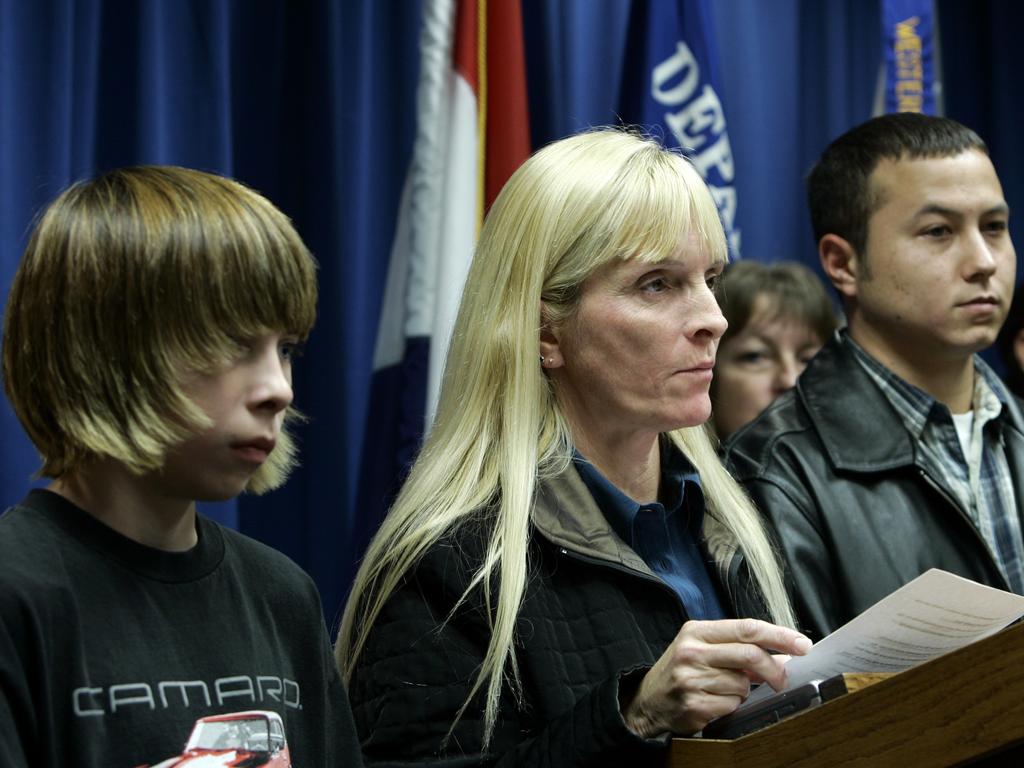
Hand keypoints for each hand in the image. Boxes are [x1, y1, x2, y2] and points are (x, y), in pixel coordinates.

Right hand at [621, 618, 811, 737]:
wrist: (647, 701)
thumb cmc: (681, 670)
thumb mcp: (704, 650)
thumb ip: (739, 648)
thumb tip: (783, 656)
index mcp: (696, 631)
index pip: (747, 628)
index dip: (779, 636)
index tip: (802, 644)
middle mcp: (691, 651)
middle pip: (750, 655)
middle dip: (773, 669)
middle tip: (781, 680)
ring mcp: (690, 678)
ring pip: (743, 684)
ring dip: (743, 691)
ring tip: (723, 689)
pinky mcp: (693, 704)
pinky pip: (731, 705)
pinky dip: (731, 706)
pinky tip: (714, 702)